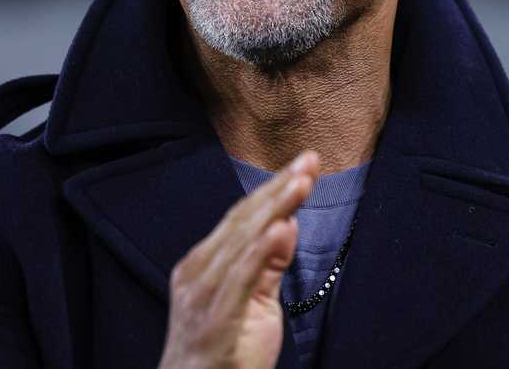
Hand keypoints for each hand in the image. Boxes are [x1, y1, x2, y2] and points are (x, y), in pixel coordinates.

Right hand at [158, 151, 319, 368]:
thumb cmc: (225, 355)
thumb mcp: (255, 303)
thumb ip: (269, 265)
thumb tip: (287, 223)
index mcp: (204, 263)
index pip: (243, 216)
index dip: (275, 188)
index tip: (305, 165)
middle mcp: (198, 271)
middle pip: (244, 219)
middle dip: (279, 187)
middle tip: (310, 160)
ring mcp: (202, 294)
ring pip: (243, 240)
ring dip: (275, 207)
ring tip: (301, 182)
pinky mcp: (215, 319)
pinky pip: (239, 278)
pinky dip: (260, 250)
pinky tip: (280, 227)